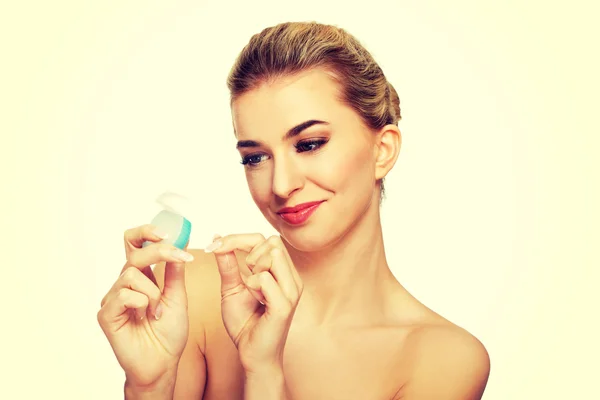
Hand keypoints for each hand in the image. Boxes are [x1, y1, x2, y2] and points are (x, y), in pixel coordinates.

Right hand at [97, 224, 193, 387]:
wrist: (162, 363)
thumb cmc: (168, 333)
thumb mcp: (177, 298)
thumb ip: (175, 273)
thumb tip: (178, 245)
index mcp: (142, 277)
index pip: (135, 245)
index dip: (146, 232)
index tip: (167, 233)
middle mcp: (124, 284)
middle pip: (134, 253)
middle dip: (159, 251)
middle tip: (179, 256)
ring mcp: (113, 298)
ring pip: (132, 275)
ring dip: (154, 292)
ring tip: (157, 311)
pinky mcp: (106, 314)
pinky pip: (124, 295)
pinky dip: (142, 303)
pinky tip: (145, 318)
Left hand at [208, 234, 302, 373]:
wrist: (253, 356)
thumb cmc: (246, 324)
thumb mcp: (232, 288)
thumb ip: (228, 264)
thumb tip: (218, 240)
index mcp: (282, 273)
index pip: (266, 239)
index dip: (238, 238)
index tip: (214, 246)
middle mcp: (292, 278)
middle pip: (272, 241)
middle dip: (247, 250)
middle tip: (241, 274)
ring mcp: (291, 291)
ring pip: (273, 254)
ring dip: (252, 267)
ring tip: (249, 287)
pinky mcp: (284, 306)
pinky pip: (265, 279)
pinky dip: (251, 284)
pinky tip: (252, 298)